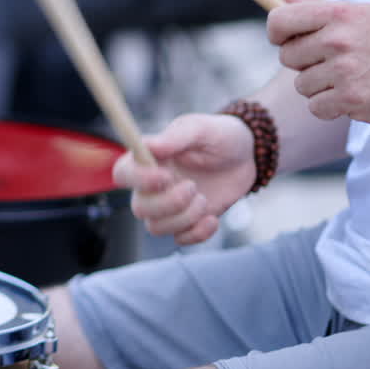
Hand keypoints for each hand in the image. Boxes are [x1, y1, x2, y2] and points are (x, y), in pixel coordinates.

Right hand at [113, 114, 256, 244]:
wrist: (247, 157)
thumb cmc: (219, 136)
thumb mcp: (201, 129)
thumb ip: (175, 137)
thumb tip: (148, 144)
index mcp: (149, 160)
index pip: (122, 173)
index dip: (138, 179)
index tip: (165, 176)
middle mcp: (152, 186)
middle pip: (139, 208)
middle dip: (169, 203)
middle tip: (193, 187)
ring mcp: (168, 207)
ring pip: (156, 228)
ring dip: (184, 218)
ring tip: (204, 199)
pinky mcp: (187, 222)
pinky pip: (180, 239)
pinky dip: (197, 233)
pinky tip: (213, 218)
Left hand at [267, 0, 369, 124]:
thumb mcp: (358, 16)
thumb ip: (314, 7)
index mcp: (339, 14)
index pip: (280, 20)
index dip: (277, 33)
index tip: (285, 39)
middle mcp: (340, 39)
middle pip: (287, 57)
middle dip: (305, 63)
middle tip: (335, 61)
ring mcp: (345, 69)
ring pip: (301, 84)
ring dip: (320, 87)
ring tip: (349, 78)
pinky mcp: (351, 97)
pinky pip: (315, 106)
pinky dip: (331, 107)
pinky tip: (352, 97)